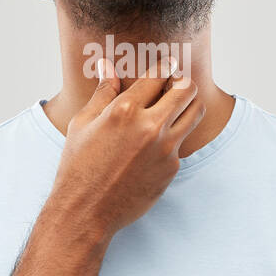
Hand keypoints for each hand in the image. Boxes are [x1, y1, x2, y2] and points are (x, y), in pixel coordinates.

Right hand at [48, 56, 204, 237]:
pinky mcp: (172, 167)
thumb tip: (107, 66)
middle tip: (174, 84)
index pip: (158, 75)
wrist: (87, 210)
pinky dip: (174, 136)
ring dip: (189, 103)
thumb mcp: (83, 124)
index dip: (165, 66)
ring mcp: (165, 148)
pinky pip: (182, 141)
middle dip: (182, 81)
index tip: (167, 65)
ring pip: (196, 112)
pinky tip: (155, 143)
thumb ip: (102, 92)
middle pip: (187, 89)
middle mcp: (150, 127)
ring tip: (175, 106)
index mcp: (124, 110)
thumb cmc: (79, 165)